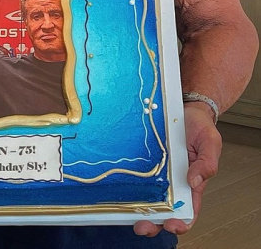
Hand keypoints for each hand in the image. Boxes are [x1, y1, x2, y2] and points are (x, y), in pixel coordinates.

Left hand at [133, 103, 221, 237]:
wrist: (187, 108)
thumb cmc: (201, 127)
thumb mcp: (210, 143)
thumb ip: (207, 163)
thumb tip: (194, 181)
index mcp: (193, 181)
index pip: (188, 210)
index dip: (180, 222)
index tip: (172, 225)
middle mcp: (174, 180)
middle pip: (164, 209)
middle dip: (154, 222)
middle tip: (144, 226)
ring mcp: (160, 171)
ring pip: (149, 196)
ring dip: (140, 209)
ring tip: (131, 215)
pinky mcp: (147, 161)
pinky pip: (139, 175)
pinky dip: (132, 185)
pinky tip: (123, 190)